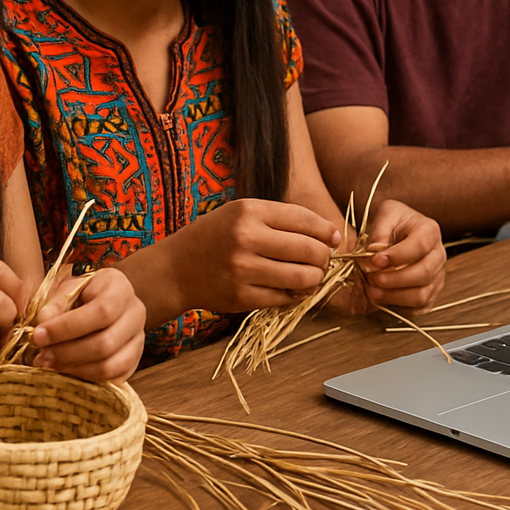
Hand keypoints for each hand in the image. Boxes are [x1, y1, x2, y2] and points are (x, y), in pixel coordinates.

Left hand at [30, 268, 145, 380]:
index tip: (38, 335)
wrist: (98, 302)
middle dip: (67, 353)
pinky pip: (111, 379)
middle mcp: (136, 313)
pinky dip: (85, 378)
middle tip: (40, 355)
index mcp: (121, 288)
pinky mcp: (133, 361)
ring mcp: (138, 340)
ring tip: (49, 364)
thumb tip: (44, 321)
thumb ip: (55, 303)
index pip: (101, 312)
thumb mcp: (66, 289)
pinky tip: (65, 369)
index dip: (67, 327)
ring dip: (74, 369)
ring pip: (109, 366)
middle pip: (106, 343)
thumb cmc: (79, 294)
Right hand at [165, 199, 341, 312]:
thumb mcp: (243, 213)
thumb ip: (282, 220)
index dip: (326, 230)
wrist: (176, 267)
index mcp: (249, 211)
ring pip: (301, 277)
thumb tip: (330, 235)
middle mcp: (246, 238)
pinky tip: (290, 288)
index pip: (304, 219)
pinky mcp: (241, 296)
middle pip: (308, 249)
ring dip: (314, 278)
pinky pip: (284, 298)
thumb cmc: (216, 236)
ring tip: (310, 275)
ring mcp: (243, 270)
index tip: (333, 238)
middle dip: (324, 257)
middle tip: (323, 260)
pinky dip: (295, 295)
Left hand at [328, 199, 445, 314]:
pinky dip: (400, 307)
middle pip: (424, 274)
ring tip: (372, 292)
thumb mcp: (385, 215)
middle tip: (371, 278)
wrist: (398, 229)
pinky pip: (420, 308)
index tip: (374, 260)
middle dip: (394, 280)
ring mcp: (438, 276)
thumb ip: (380, 231)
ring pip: (422, 295)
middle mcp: (439, 255)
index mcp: (430, 231)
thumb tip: (374, 251)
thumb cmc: (392, 221)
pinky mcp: (431, 292)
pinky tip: (382, 299)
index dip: (396, 257)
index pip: (419, 247)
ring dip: (395, 297)